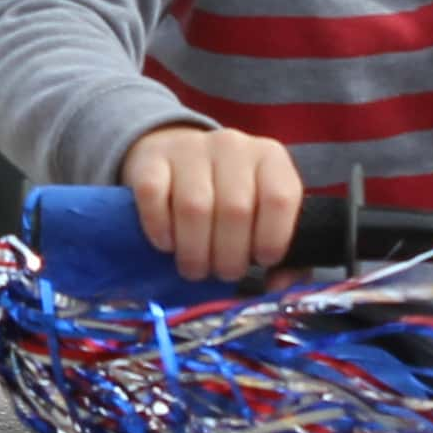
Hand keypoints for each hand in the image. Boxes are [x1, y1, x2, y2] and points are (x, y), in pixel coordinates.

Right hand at [124, 120, 304, 283]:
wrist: (179, 158)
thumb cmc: (228, 196)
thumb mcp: (262, 214)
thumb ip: (281, 254)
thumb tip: (278, 286)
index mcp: (270, 158)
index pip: (280, 198)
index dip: (273, 239)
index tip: (261, 261)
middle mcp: (233, 146)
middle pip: (235, 209)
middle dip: (229, 256)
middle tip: (222, 273)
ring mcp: (190, 149)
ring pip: (194, 207)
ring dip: (195, 251)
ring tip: (196, 268)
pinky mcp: (152, 159)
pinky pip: (154, 196)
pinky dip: (160, 229)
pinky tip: (167, 244)